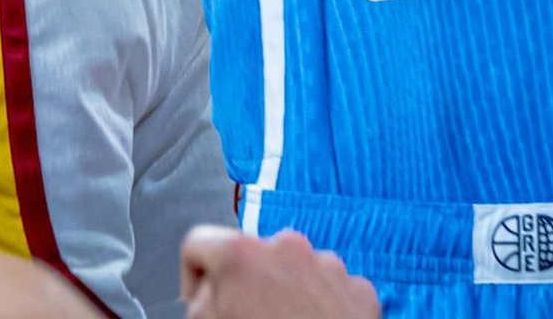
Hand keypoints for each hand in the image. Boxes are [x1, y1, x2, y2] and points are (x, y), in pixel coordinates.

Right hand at [181, 227, 378, 318]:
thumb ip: (200, 302)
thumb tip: (209, 292)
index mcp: (241, 255)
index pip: (198, 244)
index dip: (194, 279)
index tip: (203, 304)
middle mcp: (286, 246)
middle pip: (252, 257)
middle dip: (248, 287)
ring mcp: (327, 264)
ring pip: (293, 269)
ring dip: (286, 295)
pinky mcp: (358, 288)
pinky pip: (329, 287)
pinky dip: (321, 307)